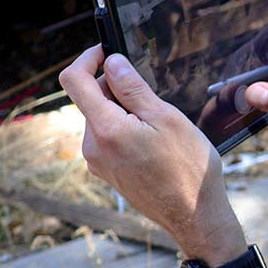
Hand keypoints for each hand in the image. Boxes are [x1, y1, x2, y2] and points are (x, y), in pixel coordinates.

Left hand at [59, 46, 243, 261]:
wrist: (193, 215)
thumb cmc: (188, 168)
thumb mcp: (166, 118)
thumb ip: (133, 89)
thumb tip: (111, 63)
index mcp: (106, 128)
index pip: (74, 81)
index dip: (87, 59)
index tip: (106, 52)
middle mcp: (94, 146)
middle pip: (91, 99)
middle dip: (115, 88)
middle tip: (152, 97)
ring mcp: (98, 161)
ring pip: (101, 119)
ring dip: (123, 110)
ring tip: (159, 126)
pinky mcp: (107, 172)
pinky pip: (108, 138)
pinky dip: (125, 129)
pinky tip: (154, 142)